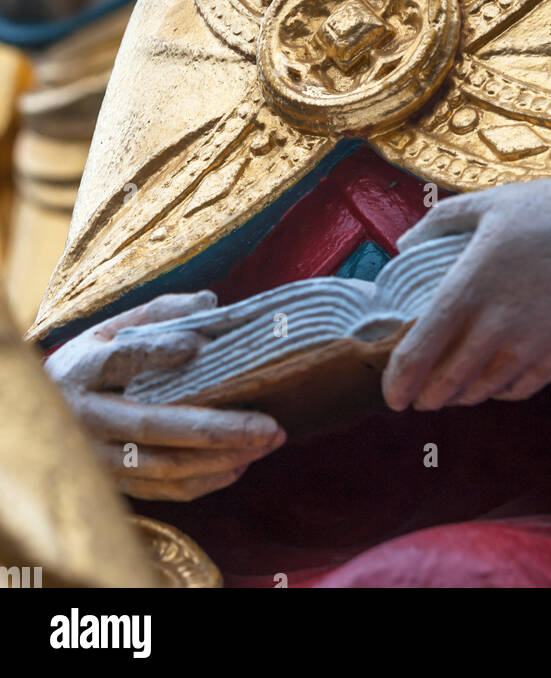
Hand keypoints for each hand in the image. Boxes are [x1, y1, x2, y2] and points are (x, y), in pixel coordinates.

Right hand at [45, 292, 285, 500]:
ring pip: (163, 465)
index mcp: (83, 368)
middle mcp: (85, 417)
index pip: (121, 357)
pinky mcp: (109, 484)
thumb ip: (158, 313)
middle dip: (218, 428)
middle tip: (271, 425)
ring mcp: (95, 457)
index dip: (158, 351)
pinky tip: (237, 466)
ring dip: (219, 459)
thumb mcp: (108, 330)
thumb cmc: (86, 365)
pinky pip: (160, 490)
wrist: (38, 418)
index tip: (197, 345)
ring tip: (265, 444)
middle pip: (153, 424)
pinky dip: (202, 482)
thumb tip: (211, 302)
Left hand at [381, 177, 550, 412]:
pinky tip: (490, 379)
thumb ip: (441, 222)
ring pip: (481, 391)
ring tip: (449, 389)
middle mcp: (499, 320)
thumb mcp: (492, 202)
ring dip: (459, 396)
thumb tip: (403, 245)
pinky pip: (517, 390)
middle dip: (426, 396)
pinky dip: (496, 391)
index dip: (400, 380)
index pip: (421, 348)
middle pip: (447, 382)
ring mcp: (532, 344)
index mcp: (474, 280)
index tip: (392, 395)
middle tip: (416, 396)